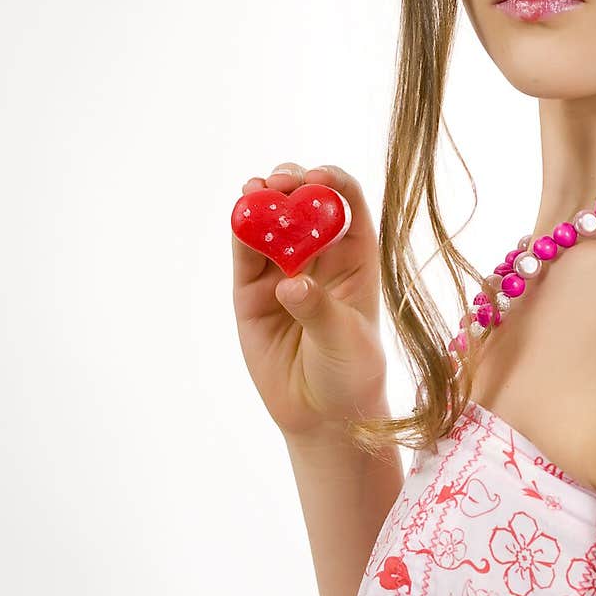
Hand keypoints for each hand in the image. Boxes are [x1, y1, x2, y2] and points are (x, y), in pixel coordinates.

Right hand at [232, 162, 388, 436]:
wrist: (321, 416)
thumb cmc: (349, 375)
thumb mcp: (343, 341)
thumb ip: (319, 309)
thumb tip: (290, 285)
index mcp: (355, 260)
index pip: (347, 206)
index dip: (333, 184)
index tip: (318, 178)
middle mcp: (318, 258)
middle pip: (304, 204)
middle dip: (292, 183)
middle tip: (281, 182)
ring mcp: (282, 270)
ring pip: (270, 221)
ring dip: (261, 199)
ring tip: (256, 191)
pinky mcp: (251, 290)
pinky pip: (244, 251)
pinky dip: (241, 229)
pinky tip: (241, 215)